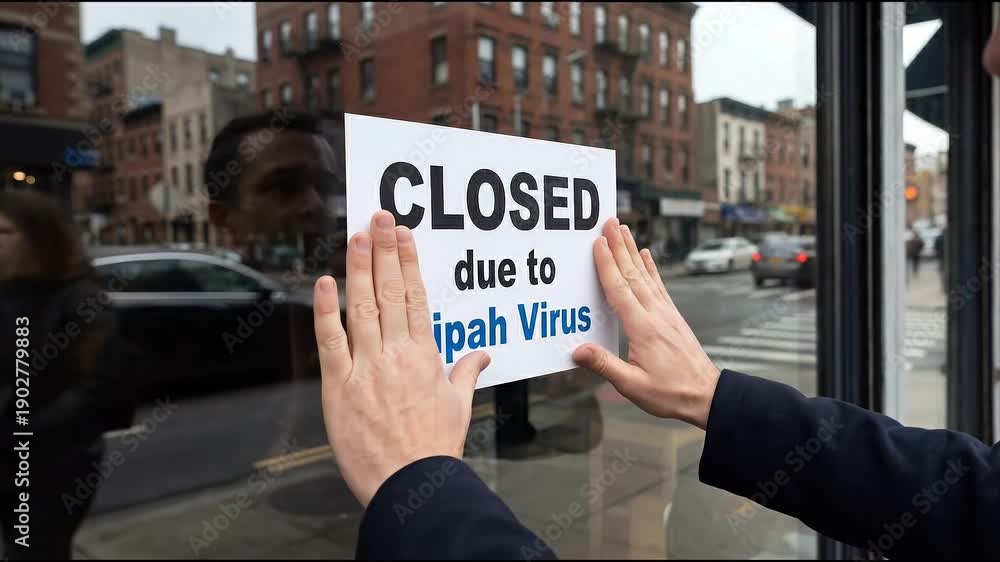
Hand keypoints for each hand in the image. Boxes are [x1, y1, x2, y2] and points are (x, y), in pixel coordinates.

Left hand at [313, 210, 490, 506]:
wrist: (412, 484)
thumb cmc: (435, 449)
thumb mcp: (459, 407)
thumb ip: (466, 374)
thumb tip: (482, 356)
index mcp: (426, 356)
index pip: (416, 298)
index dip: (408, 263)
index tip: (404, 235)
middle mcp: (397, 354)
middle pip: (390, 293)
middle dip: (385, 251)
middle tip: (380, 217)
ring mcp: (367, 368)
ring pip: (363, 308)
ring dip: (360, 268)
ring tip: (358, 235)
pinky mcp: (339, 387)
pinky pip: (332, 342)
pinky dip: (327, 311)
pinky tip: (325, 282)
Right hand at [572, 218, 720, 429]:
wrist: (707, 396)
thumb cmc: (670, 393)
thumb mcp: (633, 386)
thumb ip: (605, 365)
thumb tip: (577, 350)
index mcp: (643, 328)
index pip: (620, 290)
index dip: (607, 265)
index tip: (598, 242)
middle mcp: (656, 314)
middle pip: (633, 274)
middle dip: (619, 246)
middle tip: (609, 222)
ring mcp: (667, 313)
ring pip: (646, 275)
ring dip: (633, 251)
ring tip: (624, 229)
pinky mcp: (673, 317)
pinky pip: (659, 286)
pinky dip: (651, 268)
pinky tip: (647, 255)